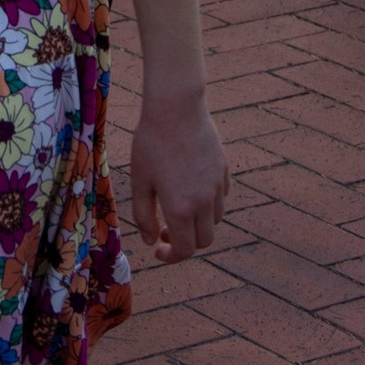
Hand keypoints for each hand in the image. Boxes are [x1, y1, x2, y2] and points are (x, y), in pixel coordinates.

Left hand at [129, 91, 226, 262]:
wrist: (176, 108)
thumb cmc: (151, 142)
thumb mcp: (140, 180)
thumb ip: (143, 215)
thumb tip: (150, 240)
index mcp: (181, 208)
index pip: (185, 250)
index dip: (171, 256)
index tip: (158, 248)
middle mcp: (204, 202)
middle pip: (204, 240)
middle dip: (186, 242)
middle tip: (165, 229)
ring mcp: (217, 186)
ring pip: (215, 220)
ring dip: (198, 223)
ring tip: (178, 206)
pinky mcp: (224, 171)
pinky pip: (221, 198)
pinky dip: (209, 204)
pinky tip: (192, 187)